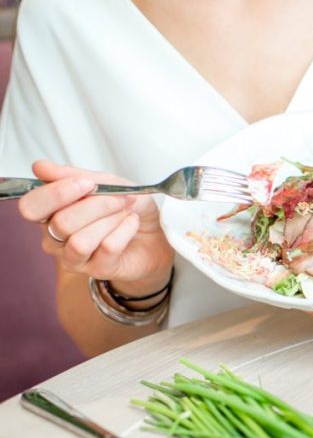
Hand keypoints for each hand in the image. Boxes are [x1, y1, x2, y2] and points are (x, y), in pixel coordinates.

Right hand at [19, 160, 174, 295]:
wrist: (154, 233)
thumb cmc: (125, 207)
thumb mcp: (105, 183)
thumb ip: (73, 175)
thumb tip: (39, 167)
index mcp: (49, 213)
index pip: (32, 207)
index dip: (57, 193)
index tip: (88, 182)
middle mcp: (54, 238)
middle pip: (61, 223)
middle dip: (96, 205)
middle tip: (120, 198)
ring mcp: (74, 258)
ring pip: (80, 241)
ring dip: (110, 220)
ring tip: (126, 212)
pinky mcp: (99, 270)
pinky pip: (107, 248)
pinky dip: (124, 230)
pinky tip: (132, 223)